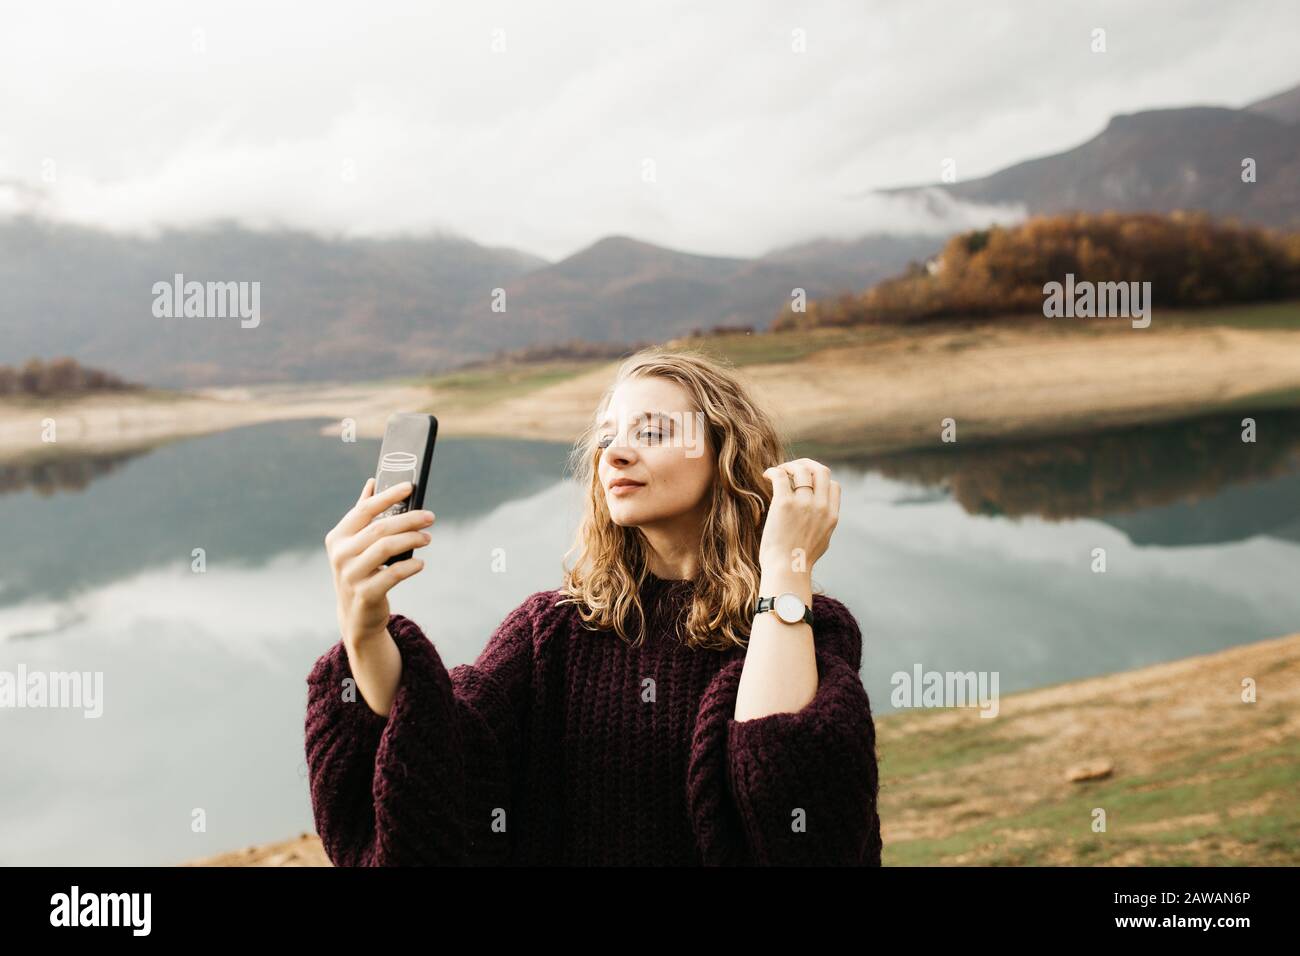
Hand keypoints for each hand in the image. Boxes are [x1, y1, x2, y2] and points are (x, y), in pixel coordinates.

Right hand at [325, 477, 434, 647]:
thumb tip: (372, 481)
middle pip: (380, 528)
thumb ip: (362, 514)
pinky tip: (420, 564)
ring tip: (427, 538)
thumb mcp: (355, 544)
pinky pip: (393, 574)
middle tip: (430, 517)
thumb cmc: (360, 571)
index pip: (365, 509)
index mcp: (338, 537)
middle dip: (409, 519)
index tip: (410, 486)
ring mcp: (351, 575)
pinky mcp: (365, 593)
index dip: (388, 496)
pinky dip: (410, 566)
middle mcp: (341, 554)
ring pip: (386, 548)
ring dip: (412, 539)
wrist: (356, 615)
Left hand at [758, 458, 839, 573]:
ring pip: (801, 469)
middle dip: (806, 465)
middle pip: (821, 470)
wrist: (786, 570)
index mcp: (832, 516)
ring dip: (788, 466)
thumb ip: (823, 524)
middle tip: (791, 470)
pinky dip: (773, 471)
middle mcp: (821, 507)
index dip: (819, 480)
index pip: (833, 485)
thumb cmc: (798, 561)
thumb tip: (819, 516)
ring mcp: (804, 504)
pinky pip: (781, 476)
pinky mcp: (784, 503)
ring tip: (776, 473)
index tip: (804, 482)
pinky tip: (766, 475)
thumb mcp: (822, 541)